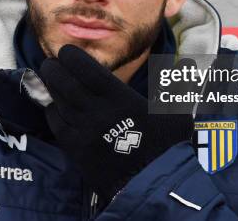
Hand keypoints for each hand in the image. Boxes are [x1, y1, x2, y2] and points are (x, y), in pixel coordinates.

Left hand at [40, 44, 193, 201]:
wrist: (157, 186)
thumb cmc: (169, 147)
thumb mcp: (173, 112)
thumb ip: (170, 87)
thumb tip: (186, 66)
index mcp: (121, 99)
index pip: (87, 70)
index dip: (73, 58)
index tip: (66, 51)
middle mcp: (98, 112)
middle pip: (65, 84)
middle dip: (54, 70)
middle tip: (51, 63)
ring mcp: (85, 132)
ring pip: (59, 104)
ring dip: (52, 89)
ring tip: (50, 79)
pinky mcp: (78, 151)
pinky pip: (58, 126)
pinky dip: (54, 113)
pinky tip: (55, 107)